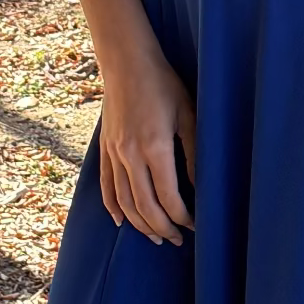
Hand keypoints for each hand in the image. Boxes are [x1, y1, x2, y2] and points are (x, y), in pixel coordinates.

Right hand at [99, 44, 195, 243]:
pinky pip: (106, 186)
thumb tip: (199, 187)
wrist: (126, 62)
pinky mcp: (104, 149)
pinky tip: (122, 221)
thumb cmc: (163, 84)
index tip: (194, 226)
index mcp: (155, 147)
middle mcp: (130, 155)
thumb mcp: (188, 115)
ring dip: (140, 224)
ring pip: (123, 202)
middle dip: (162, 228)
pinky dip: (113, 208)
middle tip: (177, 240)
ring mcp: (114, 153)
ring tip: (156, 236)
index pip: (168, 197)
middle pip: (144, 207)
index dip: (182, 217)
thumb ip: (194, 153)